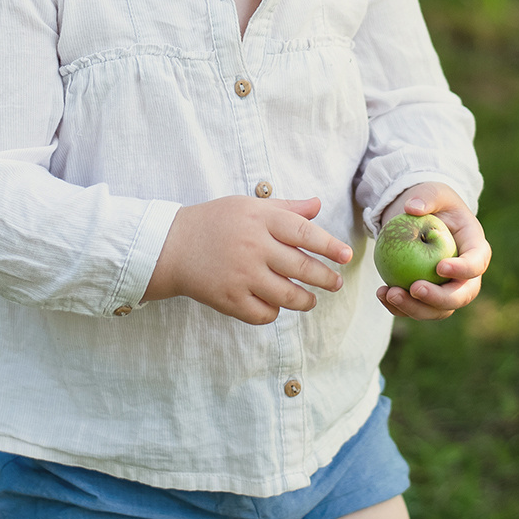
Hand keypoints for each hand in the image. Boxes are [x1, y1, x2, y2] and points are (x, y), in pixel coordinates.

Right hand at [146, 195, 354, 324]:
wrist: (171, 246)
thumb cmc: (214, 222)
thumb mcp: (248, 206)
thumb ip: (285, 208)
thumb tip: (317, 205)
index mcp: (260, 219)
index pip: (304, 233)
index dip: (329, 246)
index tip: (346, 256)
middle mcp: (253, 246)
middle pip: (301, 268)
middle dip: (325, 278)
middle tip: (335, 282)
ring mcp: (241, 275)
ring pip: (288, 296)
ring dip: (306, 300)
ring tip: (311, 299)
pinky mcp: (229, 299)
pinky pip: (264, 314)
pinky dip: (274, 312)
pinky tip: (276, 305)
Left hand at [377, 183, 489, 320]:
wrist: (417, 216)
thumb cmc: (430, 201)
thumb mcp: (431, 190)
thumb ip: (426, 196)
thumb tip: (413, 208)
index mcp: (475, 246)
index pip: (477, 263)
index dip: (464, 270)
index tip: (439, 266)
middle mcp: (465, 274)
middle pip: (462, 295)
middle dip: (439, 298)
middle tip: (414, 289)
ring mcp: (446, 287)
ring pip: (438, 310)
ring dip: (415, 308)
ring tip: (390, 294)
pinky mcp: (426, 295)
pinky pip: (417, 309)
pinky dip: (399, 307)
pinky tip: (382, 294)